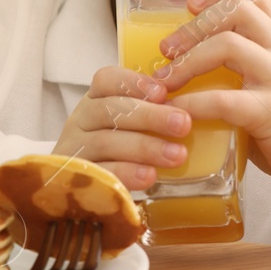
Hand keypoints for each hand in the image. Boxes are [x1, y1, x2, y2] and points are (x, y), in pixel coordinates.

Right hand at [51, 66, 190, 191]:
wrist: (83, 189)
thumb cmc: (118, 149)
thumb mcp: (129, 124)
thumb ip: (152, 111)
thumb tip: (195, 107)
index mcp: (96, 99)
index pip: (106, 79)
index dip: (133, 83)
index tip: (162, 92)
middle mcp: (81, 120)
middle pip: (109, 110)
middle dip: (149, 116)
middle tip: (183, 124)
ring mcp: (75, 149)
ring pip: (105, 141)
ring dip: (144, 147)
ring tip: (177, 155)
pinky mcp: (76, 178)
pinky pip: (101, 173)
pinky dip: (126, 173)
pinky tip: (150, 176)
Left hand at [155, 0, 270, 221]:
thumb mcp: (269, 90)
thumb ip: (239, 76)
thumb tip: (181, 72)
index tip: (190, 5)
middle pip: (236, 11)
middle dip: (193, 26)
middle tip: (166, 49)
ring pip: (228, 46)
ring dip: (187, 61)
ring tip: (164, 81)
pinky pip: (225, 100)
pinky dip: (193, 103)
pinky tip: (176, 112)